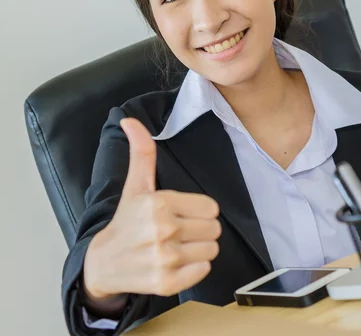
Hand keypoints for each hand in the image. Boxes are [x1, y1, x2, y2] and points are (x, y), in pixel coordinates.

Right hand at [83, 118, 220, 301]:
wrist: (103, 264)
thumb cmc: (126, 221)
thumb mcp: (136, 186)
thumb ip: (142, 152)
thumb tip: (130, 120)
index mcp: (160, 203)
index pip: (211, 208)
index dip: (199, 211)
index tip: (180, 214)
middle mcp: (163, 230)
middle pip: (214, 229)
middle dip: (200, 230)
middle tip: (178, 232)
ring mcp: (165, 259)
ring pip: (212, 250)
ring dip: (198, 249)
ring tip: (175, 247)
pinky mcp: (167, 283)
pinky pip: (204, 271)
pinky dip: (193, 269)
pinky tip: (174, 263)